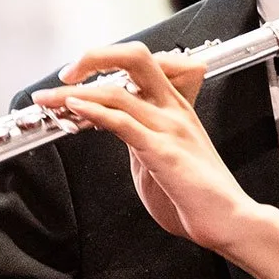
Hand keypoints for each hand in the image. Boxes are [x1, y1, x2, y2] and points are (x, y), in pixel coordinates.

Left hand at [37, 44, 278, 278]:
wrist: (230, 222)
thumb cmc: (198, 199)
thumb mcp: (163, 158)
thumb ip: (140, 139)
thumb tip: (115, 130)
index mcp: (176, 109)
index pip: (144, 64)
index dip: (108, 64)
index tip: (79, 79)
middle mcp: (173, 110)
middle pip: (135, 57)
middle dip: (94, 57)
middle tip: (67, 73)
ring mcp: (169, 128)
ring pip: (117, 90)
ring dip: (74, 92)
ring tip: (49, 100)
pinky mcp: (163, 151)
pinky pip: (123, 121)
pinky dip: (93, 111)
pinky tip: (74, 109)